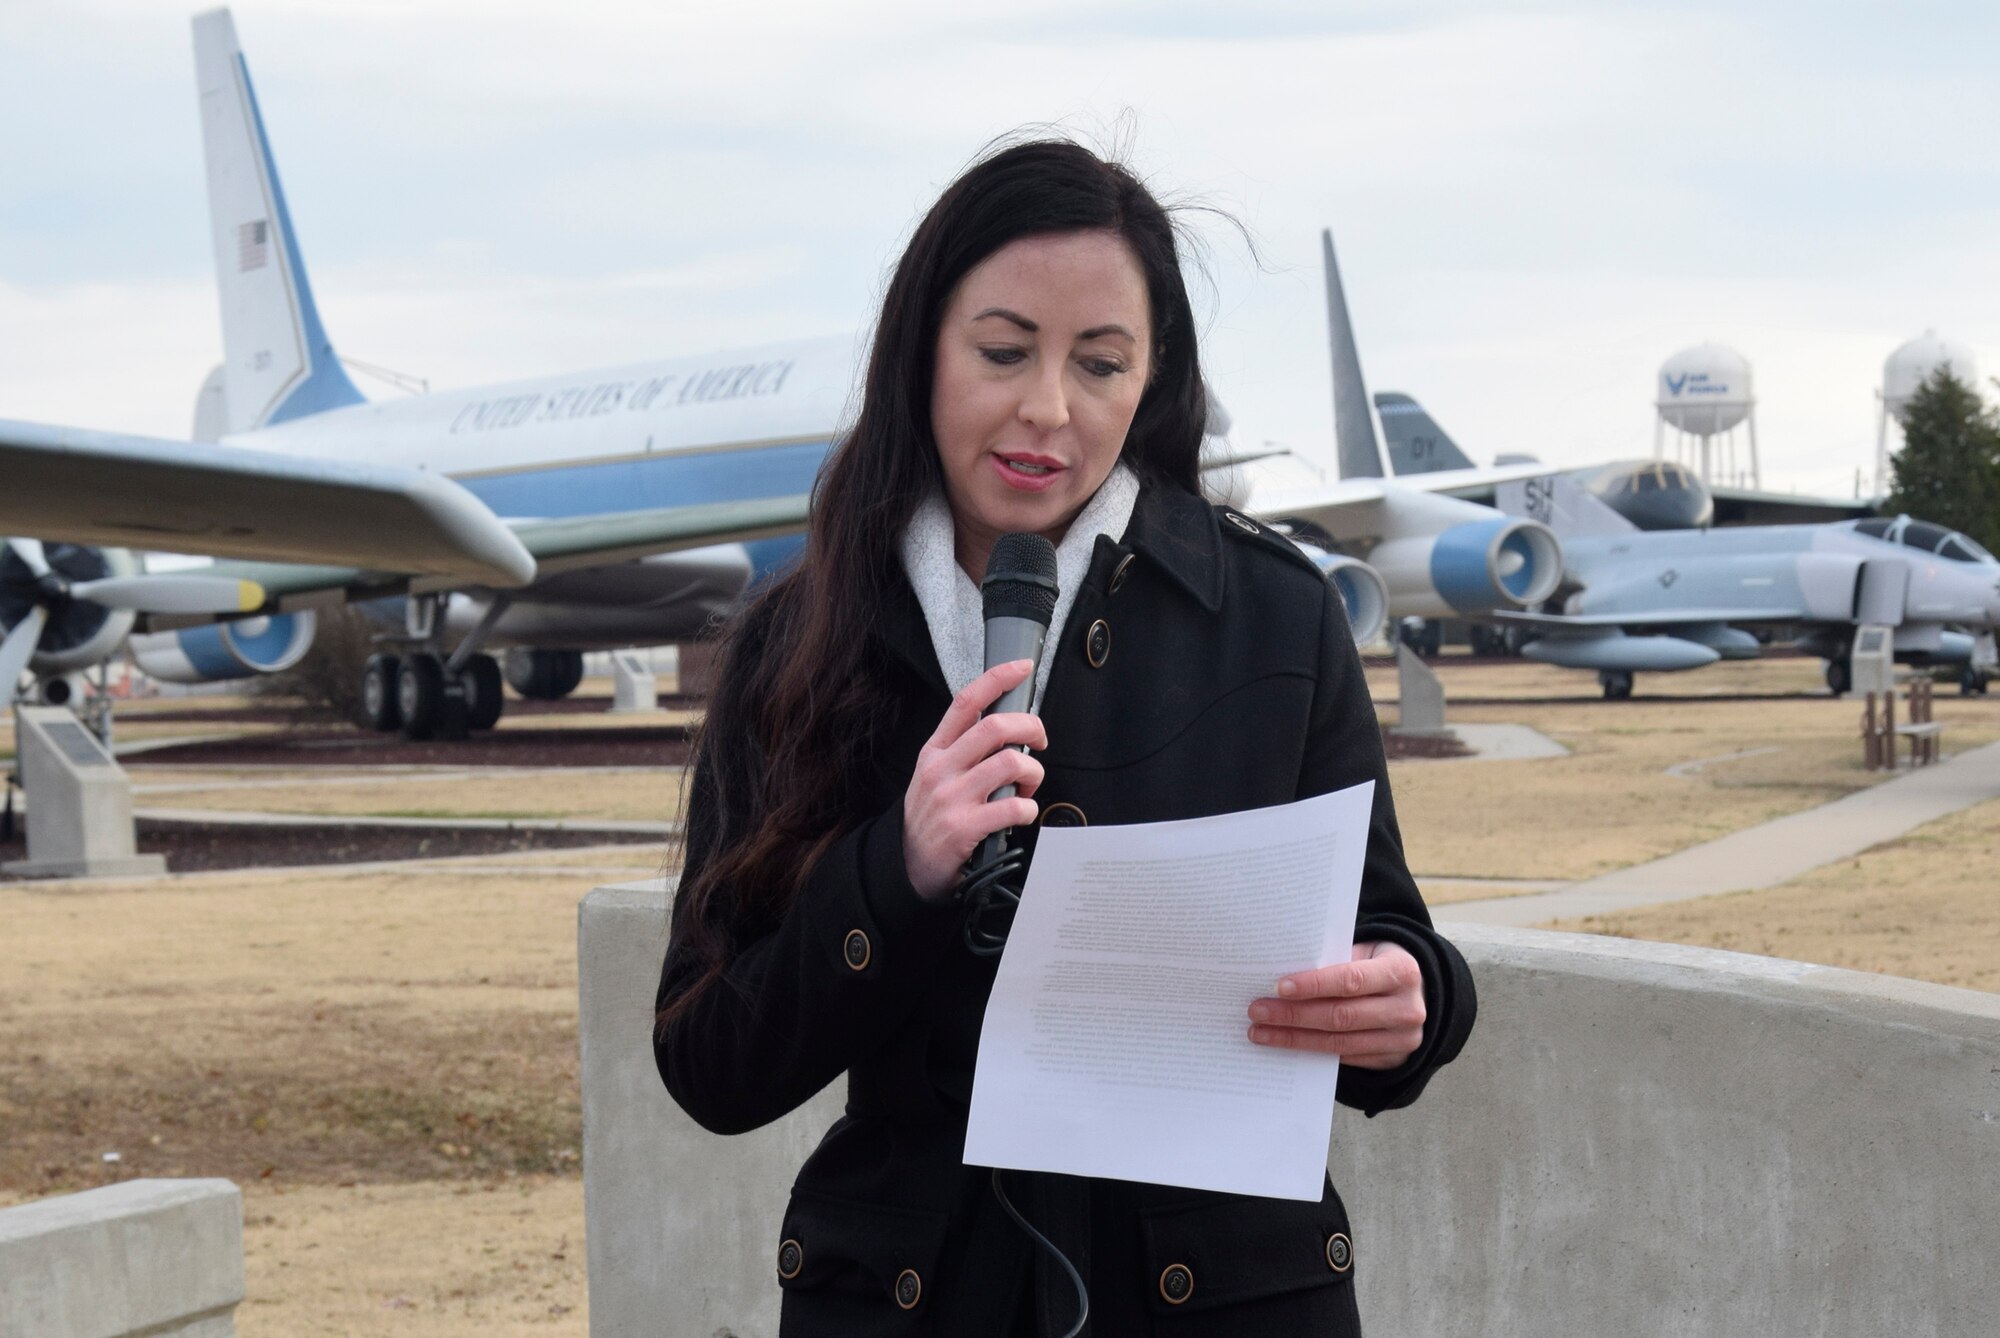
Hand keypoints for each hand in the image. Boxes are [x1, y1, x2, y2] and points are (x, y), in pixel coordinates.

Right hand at [903, 659, 1047, 900]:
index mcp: (935, 751)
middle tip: (1039, 741)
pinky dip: (1028, 809)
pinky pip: (1013, 808)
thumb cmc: (930, 818)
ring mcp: (951, 798)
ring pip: (1010, 764)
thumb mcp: (933, 774)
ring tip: (1027, 788)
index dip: (998, 678)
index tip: (1022, 668)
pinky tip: (1021, 814)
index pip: (966, 702)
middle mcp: (941, 769)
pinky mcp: (964, 828)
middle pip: (996, 727)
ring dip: (1033, 774)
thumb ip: (963, 750)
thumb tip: (1008, 728)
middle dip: (1030, 728)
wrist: (908, 867)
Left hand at [1246, 941, 1424, 1069]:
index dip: (1313, 985)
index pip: (1351, 980)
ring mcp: (1402, 1040)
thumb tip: (1283, 979)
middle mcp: (1406, 1009)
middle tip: (1257, 1012)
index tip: (1278, 987)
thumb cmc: (1378, 965)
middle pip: (1341, 1016)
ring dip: (1295, 1039)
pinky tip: (1286, 1043)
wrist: (1416, 993)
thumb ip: (1334, 961)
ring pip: (1339, 1043)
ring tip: (1261, 1032)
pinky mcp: (1392, 1060)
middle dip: (1294, 1015)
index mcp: (1401, 971)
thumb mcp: (1366, 952)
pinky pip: (1344, 1058)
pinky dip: (1312, 1051)